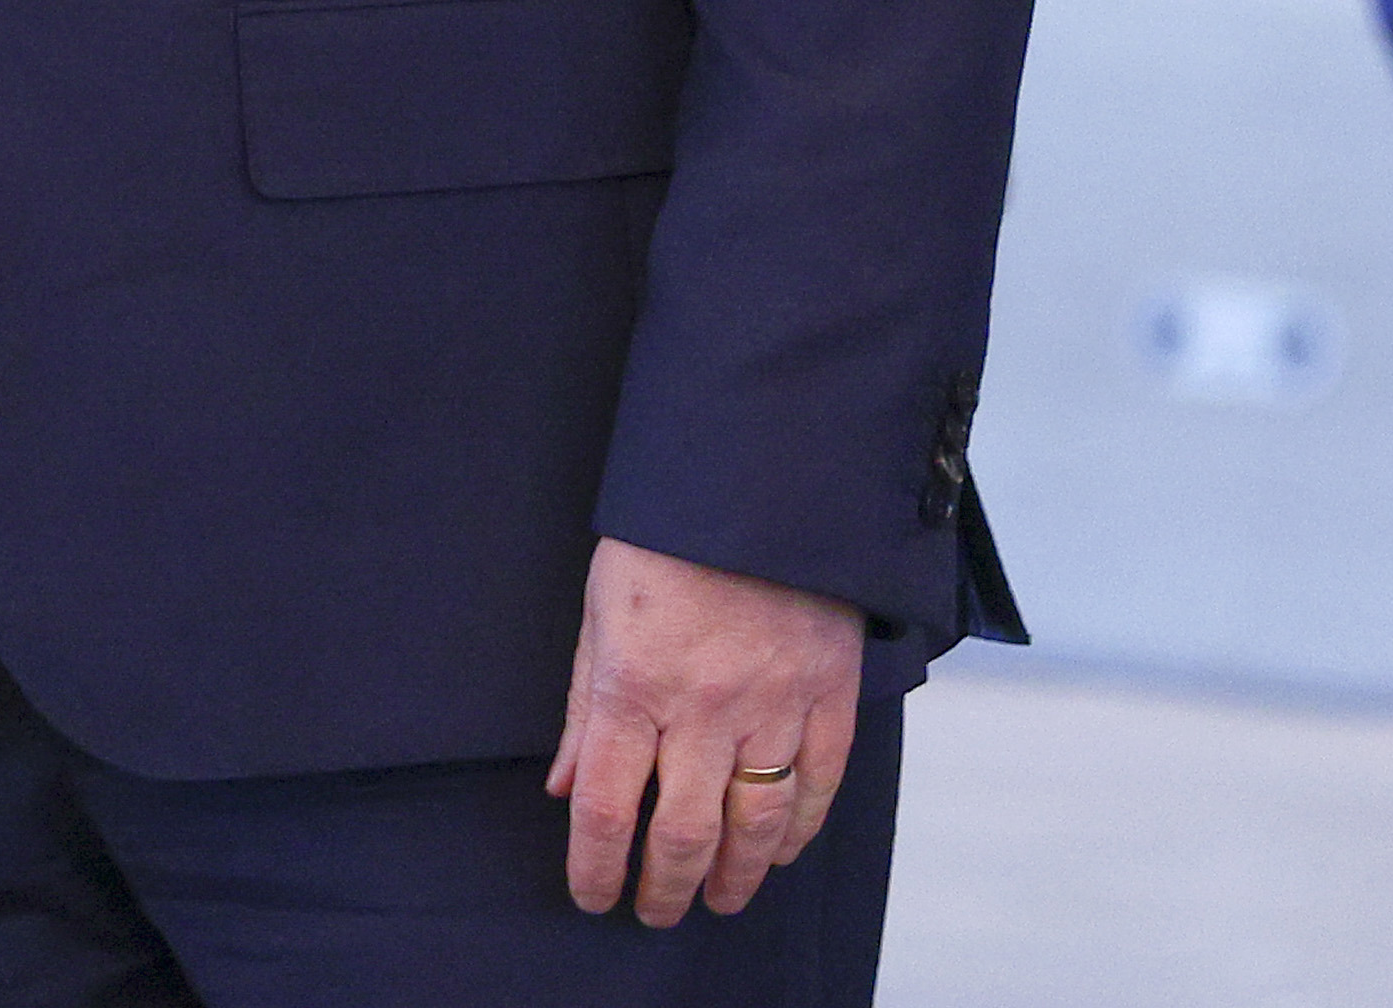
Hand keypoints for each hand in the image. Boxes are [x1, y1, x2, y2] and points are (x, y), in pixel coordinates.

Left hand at [542, 535, 861, 922]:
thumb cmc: (663, 540)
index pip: (605, 808)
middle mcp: (702, 709)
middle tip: (656, 913)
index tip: (593, 898)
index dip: (595, 868)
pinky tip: (781, 852)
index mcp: (633, 685)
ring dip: (736, 876)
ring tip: (719, 898)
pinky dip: (799, 830)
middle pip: (681, 835)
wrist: (758, 479)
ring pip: (755, 826)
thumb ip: (583, 708)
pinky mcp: (829, 695)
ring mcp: (773, 706)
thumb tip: (563, 787)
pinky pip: (818, 786)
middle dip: (664, 889)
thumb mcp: (597, 611)